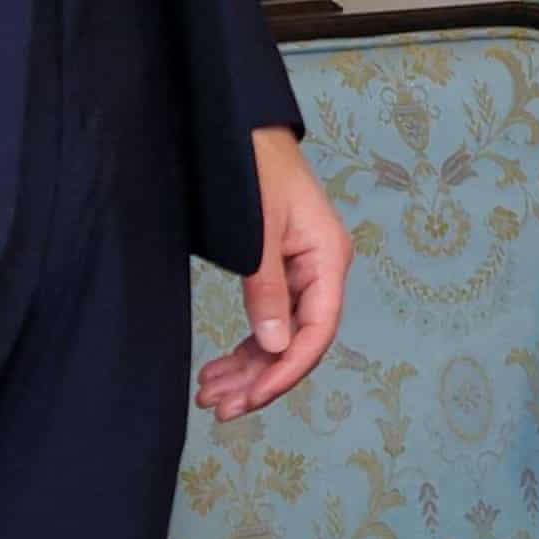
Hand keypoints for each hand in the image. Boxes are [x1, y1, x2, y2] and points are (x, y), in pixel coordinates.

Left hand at [198, 128, 352, 421]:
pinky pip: (270, 322)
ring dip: (249, 369)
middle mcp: (322, 271)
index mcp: (328, 259)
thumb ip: (267, 290)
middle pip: (299, 342)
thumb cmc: (255, 169)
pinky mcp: (282, 273)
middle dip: (260, 379)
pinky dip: (246, 348)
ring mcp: (303, 273)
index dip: (286, 371)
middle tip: (218, 407)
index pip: (317, 331)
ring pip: (281, 338)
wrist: (244, 131)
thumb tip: (275, 347)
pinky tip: (220, 368)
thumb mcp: (258, 230)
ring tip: (210, 394)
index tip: (251, 399)